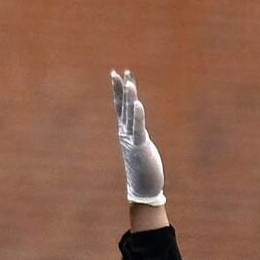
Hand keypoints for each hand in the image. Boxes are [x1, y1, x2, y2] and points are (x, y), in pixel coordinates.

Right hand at [111, 70, 167, 217]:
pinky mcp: (140, 145)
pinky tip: (137, 103)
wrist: (142, 187)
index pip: (120, 106)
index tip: (116, 74)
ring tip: (129, 82)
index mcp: (125, 131)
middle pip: (122, 106)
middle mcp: (125, 132)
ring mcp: (131, 138)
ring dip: (129, 97)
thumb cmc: (143, 167)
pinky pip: (138, 127)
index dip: (118, 90)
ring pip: (129, 114)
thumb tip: (139, 132)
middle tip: (117, 72)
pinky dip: (137, 115)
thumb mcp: (140, 146)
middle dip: (120, 89)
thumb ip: (138, 135)